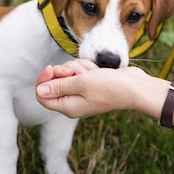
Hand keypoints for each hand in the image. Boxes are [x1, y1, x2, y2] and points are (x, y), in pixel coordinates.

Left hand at [35, 59, 166, 118]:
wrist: (134, 87)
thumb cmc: (110, 86)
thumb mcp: (81, 82)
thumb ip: (59, 86)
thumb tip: (39, 90)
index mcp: (68, 107)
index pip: (42, 95)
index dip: (44, 79)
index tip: (52, 68)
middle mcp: (73, 102)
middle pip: (54, 82)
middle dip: (64, 70)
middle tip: (76, 71)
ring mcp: (82, 93)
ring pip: (67, 74)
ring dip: (78, 67)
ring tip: (91, 72)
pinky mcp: (90, 84)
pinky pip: (79, 72)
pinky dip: (86, 68)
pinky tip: (97, 70)